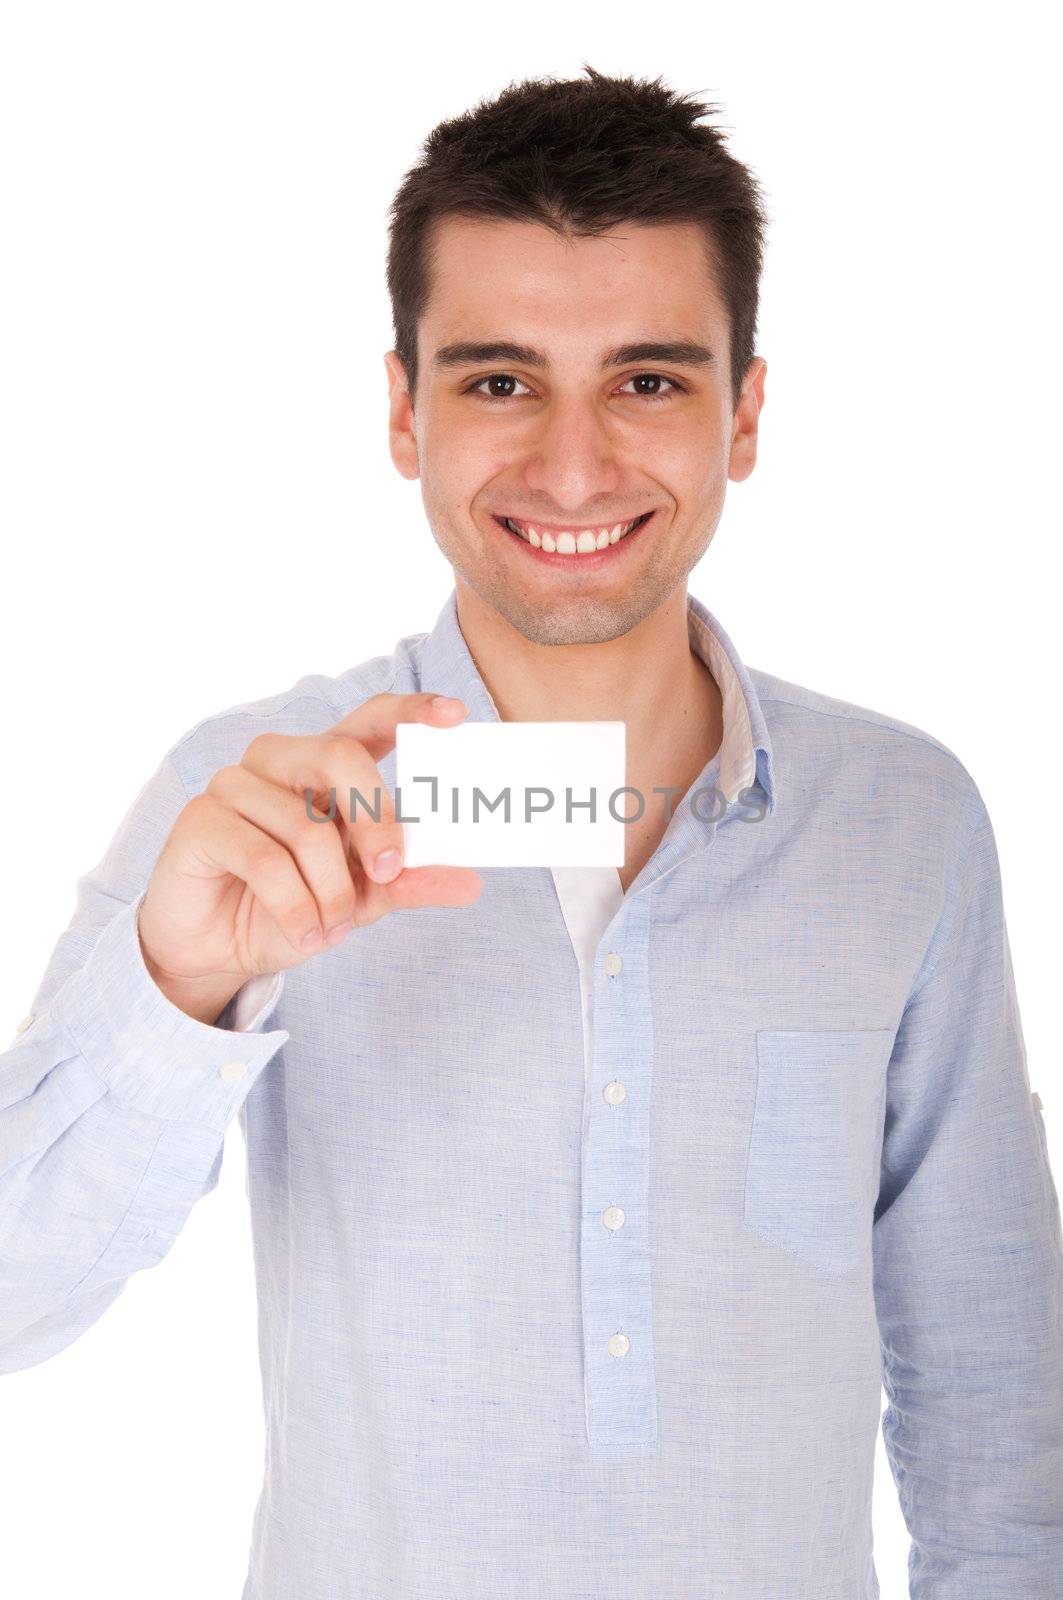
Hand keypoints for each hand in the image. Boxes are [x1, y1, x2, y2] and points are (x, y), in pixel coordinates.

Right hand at [137, 692, 480, 1019]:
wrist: (218, 950)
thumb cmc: (289, 906)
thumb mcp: (361, 898)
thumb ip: (408, 882)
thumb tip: (470, 881)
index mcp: (323, 764)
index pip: (369, 720)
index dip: (411, 711)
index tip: (455, 715)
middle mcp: (278, 760)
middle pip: (340, 756)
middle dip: (376, 821)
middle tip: (388, 871)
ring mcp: (233, 784)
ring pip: (306, 826)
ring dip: (331, 893)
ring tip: (332, 927)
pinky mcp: (200, 820)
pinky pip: (265, 860)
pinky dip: (296, 908)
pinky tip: (304, 934)